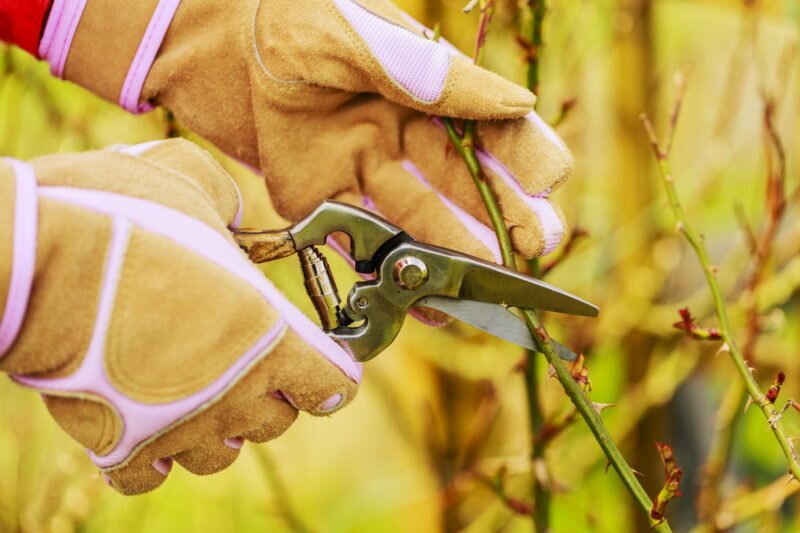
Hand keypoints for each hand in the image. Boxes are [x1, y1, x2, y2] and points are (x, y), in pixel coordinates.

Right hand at [0, 140, 360, 493]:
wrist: (33, 258)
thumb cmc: (117, 212)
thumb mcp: (188, 179)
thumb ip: (226, 201)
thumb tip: (231, 215)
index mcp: (269, 335)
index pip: (332, 384)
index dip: (331, 374)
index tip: (322, 365)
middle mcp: (236, 391)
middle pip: (277, 420)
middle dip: (270, 395)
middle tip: (245, 362)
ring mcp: (181, 426)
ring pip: (222, 455)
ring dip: (218, 430)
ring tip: (199, 396)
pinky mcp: (122, 446)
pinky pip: (149, 476)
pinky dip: (153, 458)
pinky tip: (145, 428)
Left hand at [44, 0, 571, 265]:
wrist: (223, 43)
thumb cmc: (299, 20)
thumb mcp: (363, 38)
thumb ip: (432, 76)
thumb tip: (516, 105)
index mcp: (431, 92)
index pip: (497, 129)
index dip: (527, 157)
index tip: (548, 182)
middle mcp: (409, 138)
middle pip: (468, 187)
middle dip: (506, 219)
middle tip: (536, 248)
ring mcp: (367, 173)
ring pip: (422, 222)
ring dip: (454, 255)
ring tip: (483, 287)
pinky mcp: (324, 202)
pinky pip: (363, 243)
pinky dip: (392, 273)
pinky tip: (422, 303)